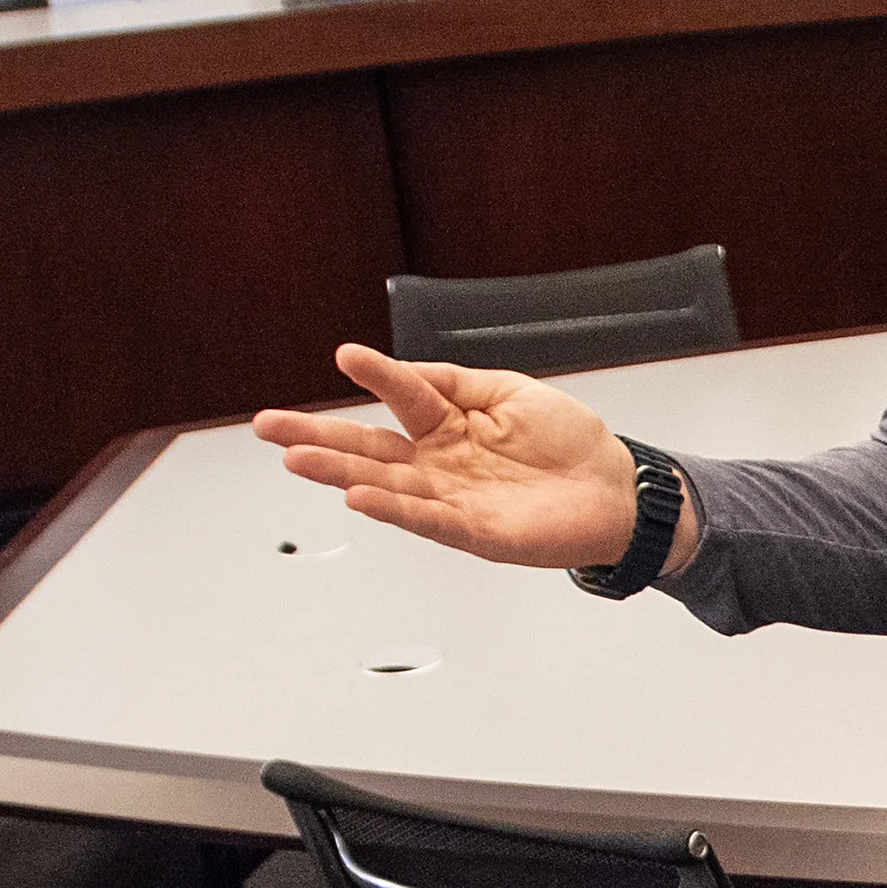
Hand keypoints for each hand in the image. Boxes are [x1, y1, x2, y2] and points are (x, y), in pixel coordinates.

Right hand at [253, 345, 651, 571]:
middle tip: (269, 426)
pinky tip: (360, 497)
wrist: (617, 490)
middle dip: (317, 437)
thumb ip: (452, 382)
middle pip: (369, 448)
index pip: (400, 396)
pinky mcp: (476, 532)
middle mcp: (440, 464)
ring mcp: (453, 499)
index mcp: (448, 426)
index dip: (375, 375)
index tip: (345, 355)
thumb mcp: (509, 391)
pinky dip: (394, 509)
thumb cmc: (570, 444)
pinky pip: (429, 519)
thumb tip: (401, 369)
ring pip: (386, 485)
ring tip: (298, 460)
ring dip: (340, 473)